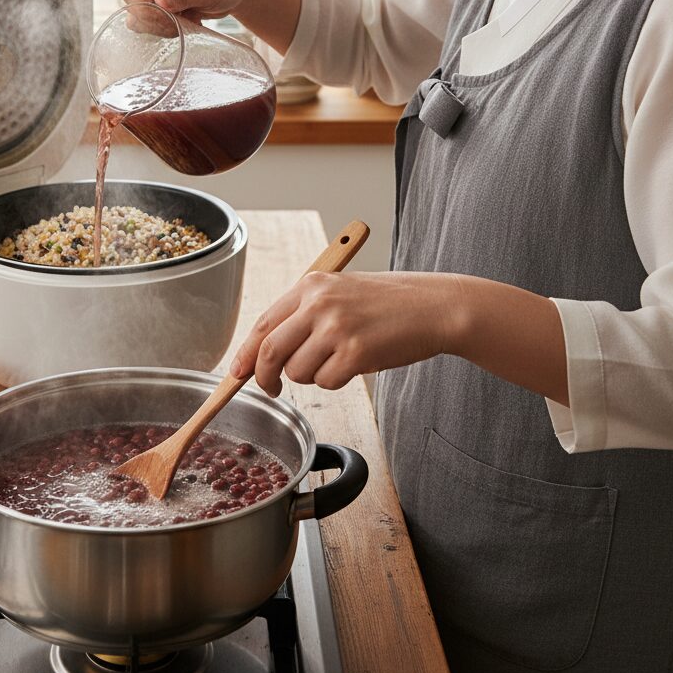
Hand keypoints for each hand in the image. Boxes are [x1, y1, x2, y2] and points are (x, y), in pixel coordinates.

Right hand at [121, 0, 257, 23]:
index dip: (144, 12)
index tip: (168, 22)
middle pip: (132, 5)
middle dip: (153, 21)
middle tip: (181, 24)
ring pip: (138, 17)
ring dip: (161, 26)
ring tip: (188, 21)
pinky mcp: (157, 2)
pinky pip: (149, 22)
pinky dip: (166, 28)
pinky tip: (186, 21)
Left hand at [230, 271, 461, 396]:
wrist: (434, 306)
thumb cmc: (389, 303)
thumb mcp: (340, 292)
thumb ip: (305, 313)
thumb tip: (266, 350)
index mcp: (311, 284)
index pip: (263, 322)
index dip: (246, 352)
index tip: (237, 372)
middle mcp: (319, 302)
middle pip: (270, 350)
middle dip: (264, 376)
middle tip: (271, 388)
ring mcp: (337, 327)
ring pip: (297, 371)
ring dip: (311, 377)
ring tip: (337, 361)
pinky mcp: (356, 352)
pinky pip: (326, 382)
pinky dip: (334, 381)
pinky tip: (355, 365)